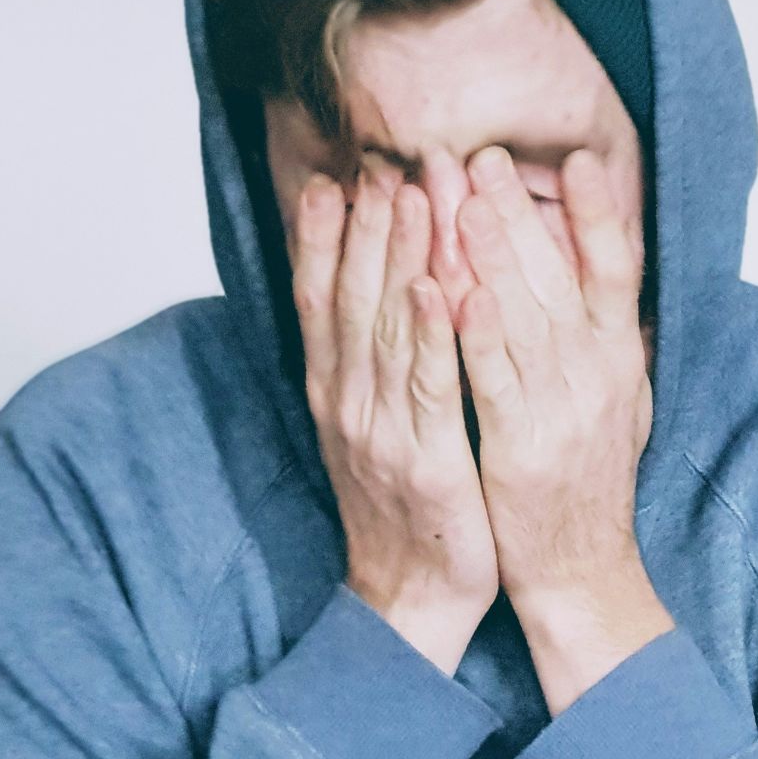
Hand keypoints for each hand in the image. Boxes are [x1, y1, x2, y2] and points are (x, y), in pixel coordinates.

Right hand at [293, 161, 499, 674]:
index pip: (322, 300)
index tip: (334, 177)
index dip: (325, 238)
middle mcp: (348, 403)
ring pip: (387, 328)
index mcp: (335, 393)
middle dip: (366, 225)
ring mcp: (382, 430)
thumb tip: (374, 296)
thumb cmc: (405, 507)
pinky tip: (435, 287)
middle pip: (352, 298)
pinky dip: (429, 334)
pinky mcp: (426, 459)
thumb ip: (369, 364)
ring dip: (397, 257)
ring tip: (410, 194)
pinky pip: (428, 386)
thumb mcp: (373, 428)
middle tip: (381, 160)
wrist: (411, 598)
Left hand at [452, 145, 671, 712]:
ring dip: (493, 253)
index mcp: (620, 360)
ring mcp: (562, 409)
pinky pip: (495, 379)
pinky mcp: (521, 446)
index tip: (577, 158)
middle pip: (560, 276)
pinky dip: (477, 332)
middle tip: (482, 155)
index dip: (599, 212)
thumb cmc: (589, 484)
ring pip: (524, 315)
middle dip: (518, 212)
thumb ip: (611, 340)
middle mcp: (599, 376)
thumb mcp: (622, 402)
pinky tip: (454, 288)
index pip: (617, 269)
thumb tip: (611, 276)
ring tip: (461, 195)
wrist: (582, 572)